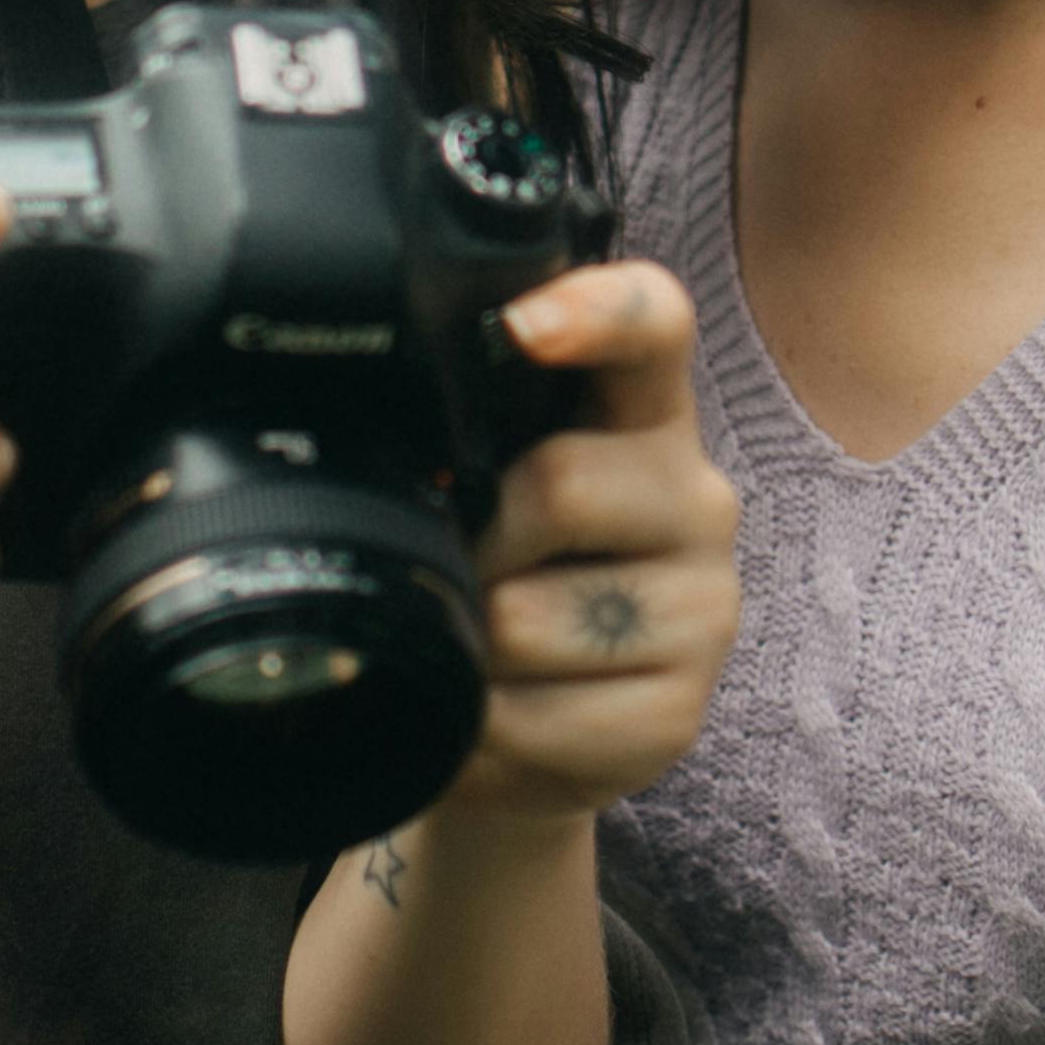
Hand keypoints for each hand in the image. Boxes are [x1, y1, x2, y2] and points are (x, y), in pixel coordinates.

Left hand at [436, 258, 739, 817]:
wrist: (517, 733)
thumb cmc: (493, 580)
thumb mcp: (481, 486)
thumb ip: (456, 431)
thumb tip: (342, 418)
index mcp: (637, 411)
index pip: (650, 325)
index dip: (597, 310)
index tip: (523, 323)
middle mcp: (692, 497)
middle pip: (563, 485)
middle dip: (473, 541)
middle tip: (451, 569)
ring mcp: (701, 609)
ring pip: (533, 616)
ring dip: (467, 644)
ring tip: (468, 650)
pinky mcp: (679, 714)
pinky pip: (542, 719)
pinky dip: (484, 726)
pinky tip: (488, 715)